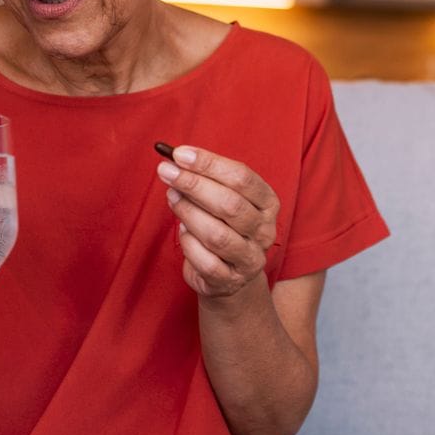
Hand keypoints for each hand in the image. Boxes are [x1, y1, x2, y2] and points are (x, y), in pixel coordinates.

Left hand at [156, 146, 278, 298]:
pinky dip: (188, 244)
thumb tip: (174, 159)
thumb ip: (204, 177)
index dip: (209, 163)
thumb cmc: (222, 224)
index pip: (242, 177)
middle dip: (193, 184)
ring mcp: (250, 258)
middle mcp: (265, 231)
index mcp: (268, 202)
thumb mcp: (221, 196)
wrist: (229, 275)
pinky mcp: (230, 280)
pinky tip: (183, 232)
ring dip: (187, 212)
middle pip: (230, 204)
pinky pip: (205, 261)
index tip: (179, 154)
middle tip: (166, 171)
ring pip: (217, 234)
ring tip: (171, 197)